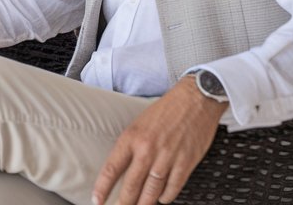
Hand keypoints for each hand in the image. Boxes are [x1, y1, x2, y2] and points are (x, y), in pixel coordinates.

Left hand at [91, 75, 224, 204]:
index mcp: (132, 137)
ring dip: (144, 204)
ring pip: (152, 191)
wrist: (195, 98)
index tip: (97, 200)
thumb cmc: (167, 109)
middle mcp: (148, 149)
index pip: (112, 168)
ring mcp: (167, 157)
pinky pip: (172, 188)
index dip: (102, 188)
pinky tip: (161, 199)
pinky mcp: (186, 162)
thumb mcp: (139, 123)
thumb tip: (121, 170)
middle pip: (131, 186)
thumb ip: (131, 146)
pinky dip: (166, 197)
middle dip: (123, 203)